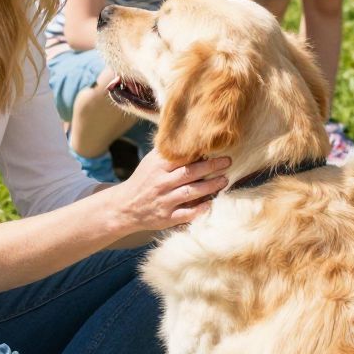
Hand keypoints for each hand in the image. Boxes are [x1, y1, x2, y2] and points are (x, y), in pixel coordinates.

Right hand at [109, 148, 230, 233]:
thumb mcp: (150, 162)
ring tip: (225, 180)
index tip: (216, 147)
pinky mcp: (166, 218)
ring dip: (210, 186)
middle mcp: (161, 183)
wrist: (125, 206)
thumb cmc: (143, 180)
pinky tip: (212, 203)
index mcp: (157, 166)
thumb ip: (167, 151)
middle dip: (211, 167)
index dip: (200, 152)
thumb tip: (188, 135)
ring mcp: (164, 201)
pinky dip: (200, 209)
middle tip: (228, 162)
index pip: (181, 156)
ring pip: (190, 192)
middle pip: (189, 173)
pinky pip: (186, 213)